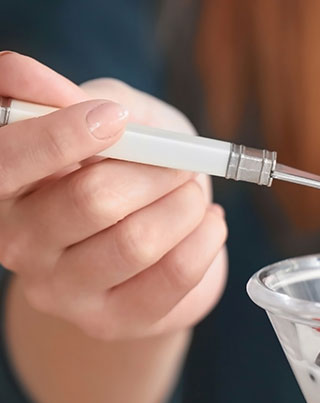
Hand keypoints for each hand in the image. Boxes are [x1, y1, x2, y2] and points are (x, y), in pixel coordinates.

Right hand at [0, 52, 227, 339]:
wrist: (159, 247)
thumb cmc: (130, 172)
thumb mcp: (109, 120)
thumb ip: (72, 97)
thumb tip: (26, 75)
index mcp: (6, 188)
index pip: (5, 162)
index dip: (60, 134)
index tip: (113, 118)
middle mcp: (19, 244)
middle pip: (91, 200)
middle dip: (155, 170)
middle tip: (180, 162)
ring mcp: (63, 291)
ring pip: (138, 241)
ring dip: (185, 204)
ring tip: (195, 193)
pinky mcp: (113, 321)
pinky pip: (174, 275)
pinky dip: (206, 238)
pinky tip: (210, 223)